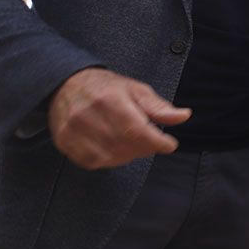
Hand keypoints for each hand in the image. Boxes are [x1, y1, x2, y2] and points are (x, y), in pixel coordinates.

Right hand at [48, 68, 190, 169]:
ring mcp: (74, 131)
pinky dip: (109, 160)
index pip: (137, 130)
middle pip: (125, 146)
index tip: (169, 144)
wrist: (66, 85)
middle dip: (145, 148)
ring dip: (128, 155)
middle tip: (150, 141)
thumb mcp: (136, 90)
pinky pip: (93, 163)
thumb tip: (183, 116)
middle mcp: (89, 116)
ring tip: (132, 143)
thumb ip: (159, 107)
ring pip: (110, 158)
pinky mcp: (65, 142)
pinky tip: (115, 149)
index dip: (157, 142)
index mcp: (110, 100)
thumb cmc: (105, 87)